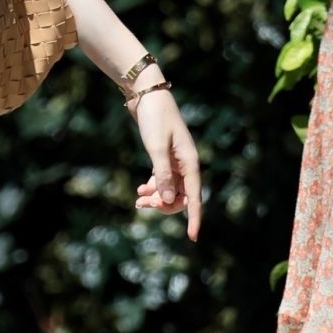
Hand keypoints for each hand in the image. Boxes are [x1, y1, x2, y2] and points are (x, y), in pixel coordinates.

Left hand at [132, 91, 201, 241]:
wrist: (148, 95)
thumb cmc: (155, 119)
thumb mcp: (156, 148)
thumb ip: (162, 175)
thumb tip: (166, 200)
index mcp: (190, 163)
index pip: (194, 197)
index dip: (193, 218)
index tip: (192, 237)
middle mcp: (187, 164)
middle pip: (181, 197)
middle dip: (164, 206)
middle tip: (141, 204)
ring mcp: (176, 162)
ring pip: (170, 190)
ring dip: (156, 198)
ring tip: (138, 200)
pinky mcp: (165, 157)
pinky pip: (163, 181)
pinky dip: (152, 188)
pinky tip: (140, 190)